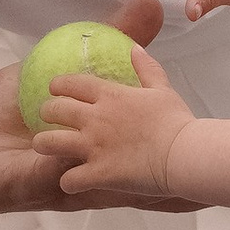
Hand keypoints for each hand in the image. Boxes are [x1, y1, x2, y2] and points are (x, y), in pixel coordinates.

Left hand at [32, 46, 195, 200]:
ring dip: (45, 144)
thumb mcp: (162, 88)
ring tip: (46, 147)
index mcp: (109, 95)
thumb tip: (135, 48)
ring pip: (49, 142)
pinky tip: (72, 181)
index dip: (58, 85)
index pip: (71, 83)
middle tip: (49, 117)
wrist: (184, 154)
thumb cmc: (176, 122)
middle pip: (53, 110)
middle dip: (46, 112)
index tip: (55, 88)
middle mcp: (94, 118)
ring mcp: (93, 146)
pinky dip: (67, 181)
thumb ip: (145, 67)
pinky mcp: (97, 173)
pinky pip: (67, 179)